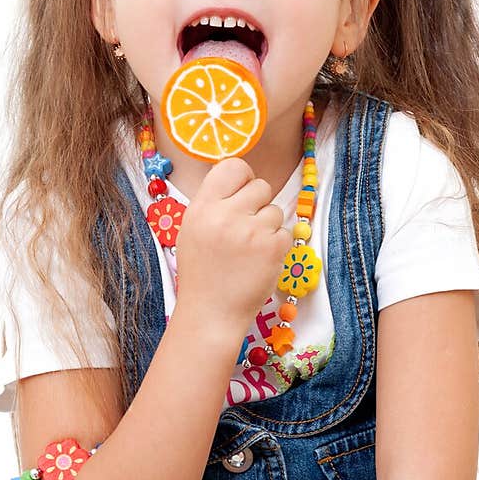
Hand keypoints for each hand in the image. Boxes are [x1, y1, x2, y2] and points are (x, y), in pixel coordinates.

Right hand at [174, 157, 291, 328]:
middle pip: (260, 185)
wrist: (211, 313)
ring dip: (268, 227)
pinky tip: (258, 262)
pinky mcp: (273, 248)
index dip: (242, 178)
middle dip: (258, 204)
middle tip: (246, 228)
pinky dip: (276, 247)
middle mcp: (226, 215)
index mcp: (202, 207)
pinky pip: (285, 232)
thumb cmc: (202, 272)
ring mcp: (252, 231)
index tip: (242, 194)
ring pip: (275, 210)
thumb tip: (240, 181)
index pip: (233, 166)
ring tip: (249, 250)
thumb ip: (214, 203)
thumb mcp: (193, 230)